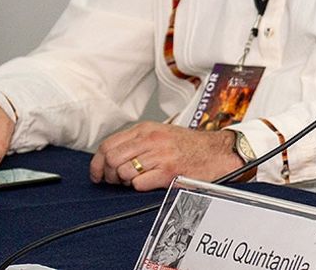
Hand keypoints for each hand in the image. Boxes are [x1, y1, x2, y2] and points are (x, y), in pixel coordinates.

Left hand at [89, 122, 241, 190]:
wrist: (217, 152)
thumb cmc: (190, 146)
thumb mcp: (160, 134)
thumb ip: (136, 141)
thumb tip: (108, 158)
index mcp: (146, 129)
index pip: (108, 145)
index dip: (97, 163)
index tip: (98, 173)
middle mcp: (151, 140)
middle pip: (111, 159)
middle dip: (109, 174)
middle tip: (116, 181)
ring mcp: (160, 155)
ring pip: (123, 172)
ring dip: (125, 182)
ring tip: (135, 181)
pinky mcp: (168, 172)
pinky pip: (138, 184)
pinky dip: (139, 187)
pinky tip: (149, 183)